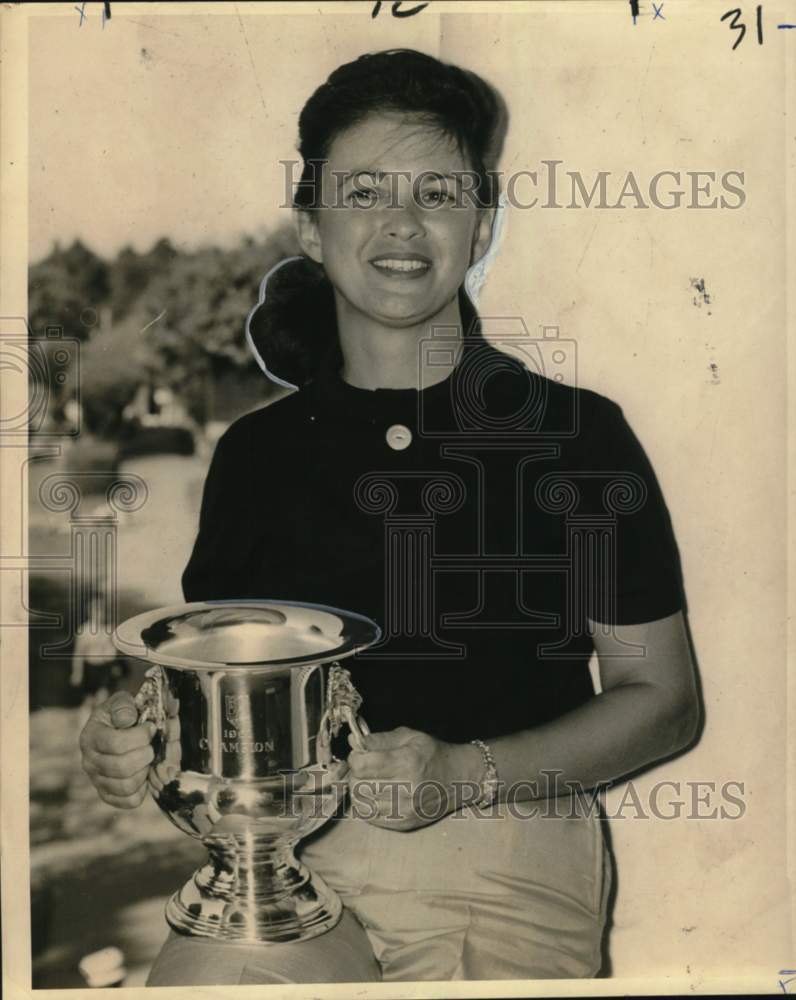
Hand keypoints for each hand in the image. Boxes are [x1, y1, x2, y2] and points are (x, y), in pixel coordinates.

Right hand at [78, 690, 155, 809]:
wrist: (115, 729)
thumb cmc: (120, 715)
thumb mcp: (121, 702)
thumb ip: (124, 706)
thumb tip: (127, 721)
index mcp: (90, 737)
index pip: (116, 743)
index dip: (140, 736)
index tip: (150, 728)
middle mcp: (89, 761)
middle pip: (121, 767)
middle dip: (145, 754)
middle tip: (151, 746)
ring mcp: (96, 780)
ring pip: (126, 786)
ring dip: (144, 772)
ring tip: (147, 759)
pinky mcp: (107, 793)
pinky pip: (128, 801)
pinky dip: (142, 790)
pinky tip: (143, 774)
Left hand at [346, 726, 479, 830]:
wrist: (459, 779)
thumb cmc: (433, 754)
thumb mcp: (409, 737)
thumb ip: (379, 739)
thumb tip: (353, 741)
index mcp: (406, 762)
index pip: (362, 765)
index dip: (355, 758)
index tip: (360, 754)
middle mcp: (406, 788)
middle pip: (358, 785)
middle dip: (356, 774)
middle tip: (365, 767)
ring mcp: (405, 810)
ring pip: (361, 803)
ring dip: (360, 790)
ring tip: (371, 780)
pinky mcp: (404, 823)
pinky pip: (370, 817)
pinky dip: (368, 805)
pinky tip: (377, 794)